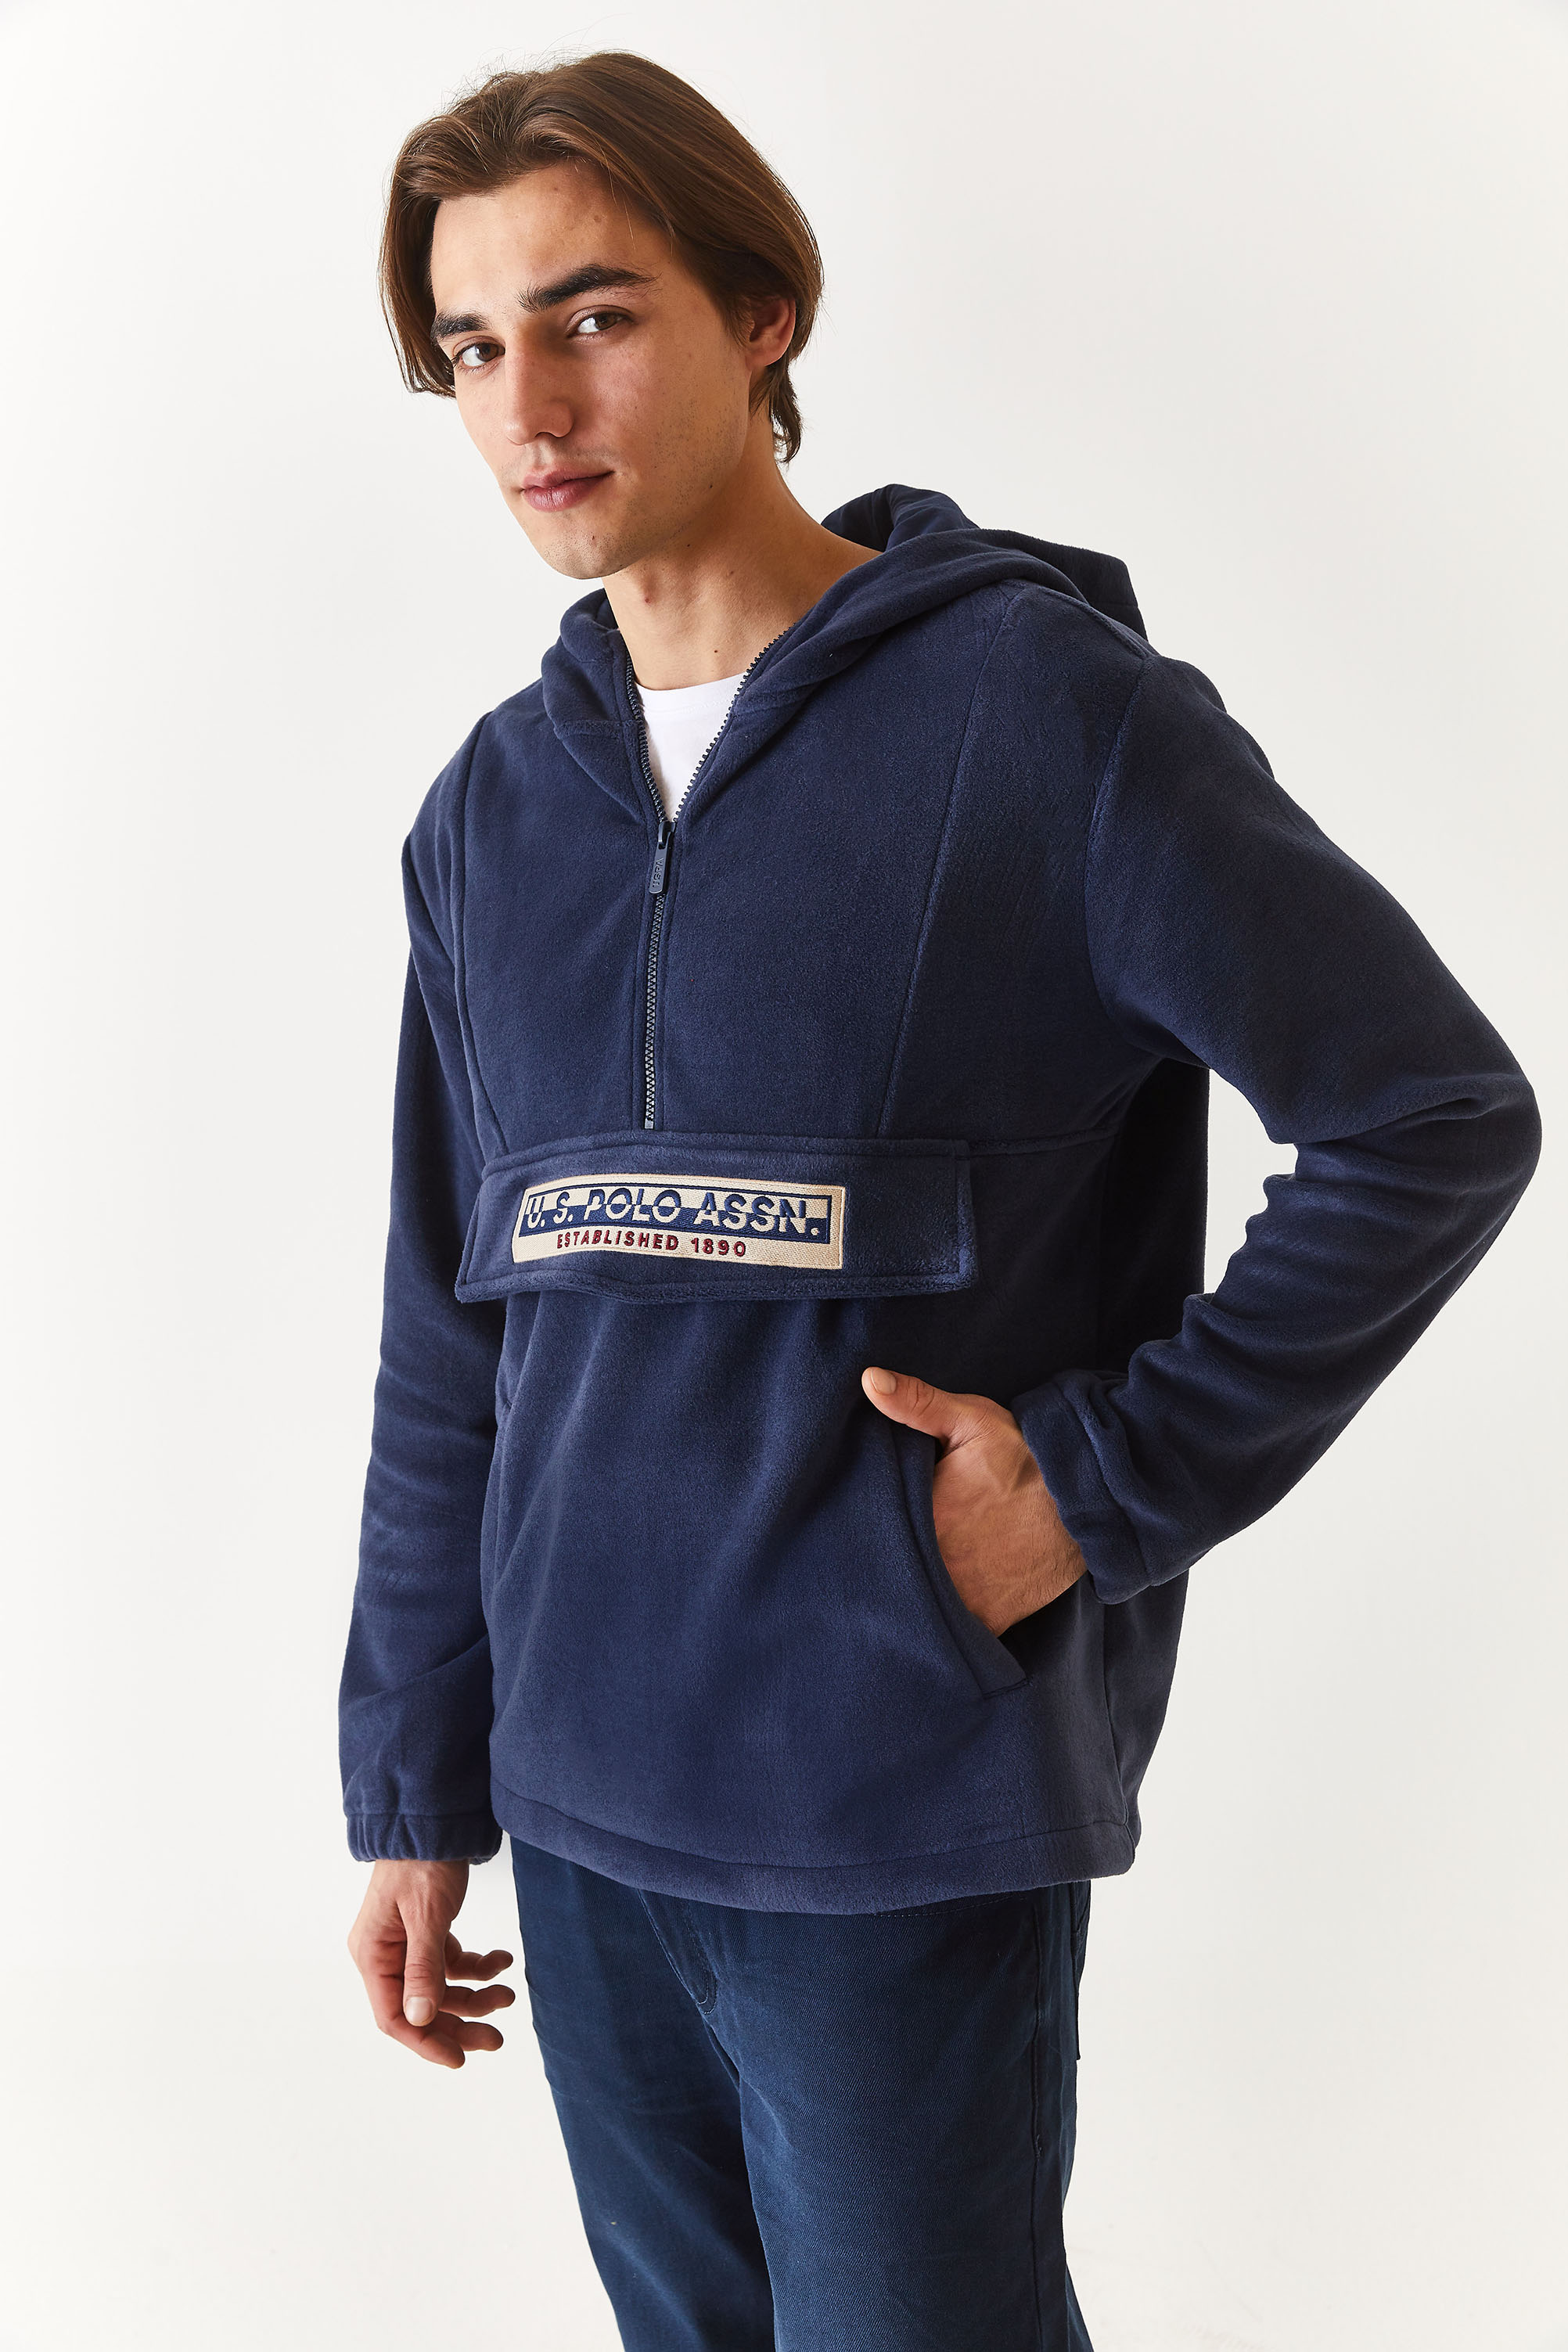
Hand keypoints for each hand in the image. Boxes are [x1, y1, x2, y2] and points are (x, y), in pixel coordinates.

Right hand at [347, 1858, 515, 2069]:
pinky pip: (453, 1962)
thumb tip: (420, 2018)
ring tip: (508, 1994)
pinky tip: (503, 1959)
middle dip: (460, 2022)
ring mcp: (407, 1944)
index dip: (426, 2042)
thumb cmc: (423, 1860)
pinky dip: (479, 1965)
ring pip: (441, 1988)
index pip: (394, 2017)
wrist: (434, 1818)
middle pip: (421, 2007)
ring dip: (475, 1994)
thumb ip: (423, 1968)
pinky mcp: (428, 1931)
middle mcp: (386, 1954)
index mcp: (373, 1954)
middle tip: (497, 2037)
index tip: (459, 2059)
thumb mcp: (426, 1915)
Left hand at [861, 1366, 1086, 1634]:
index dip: (857, 1538)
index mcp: (924, 1521)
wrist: (1091, 1501)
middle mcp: (939, 1569)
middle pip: (891, 1579)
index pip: (871, 1536)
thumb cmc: (1027, 1457)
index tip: (849, 1535)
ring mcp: (965, 1602)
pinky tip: (931, 1617)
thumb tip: (869, 1380)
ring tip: (897, 1591)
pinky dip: (942, 1630)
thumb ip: (916, 1404)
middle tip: (862, 1568)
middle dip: (881, 1573)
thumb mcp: (971, 1420)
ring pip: (919, 1611)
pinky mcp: (990, 1623)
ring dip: (909, 1603)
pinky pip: (953, 1636)